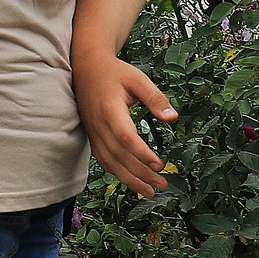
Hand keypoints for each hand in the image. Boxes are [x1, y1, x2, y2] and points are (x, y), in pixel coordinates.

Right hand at [76, 52, 175, 196]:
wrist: (86, 66)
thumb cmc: (114, 72)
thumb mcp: (138, 79)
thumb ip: (155, 98)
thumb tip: (172, 118)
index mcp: (110, 110)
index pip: (125, 137)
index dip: (141, 153)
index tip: (159, 165)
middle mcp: (98, 125)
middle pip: (119, 155)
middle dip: (140, 173)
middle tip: (161, 185)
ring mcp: (93, 131)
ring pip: (109, 161)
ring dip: (129, 179)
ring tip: (149, 191)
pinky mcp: (92, 134)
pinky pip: (103, 159)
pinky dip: (116, 172)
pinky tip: (130, 180)